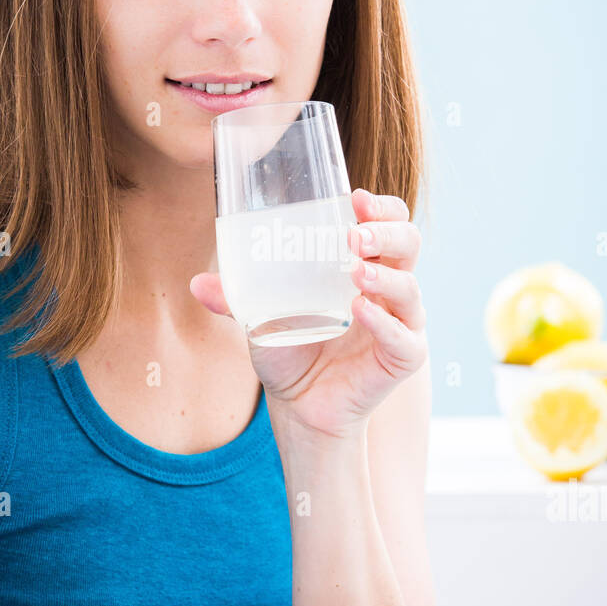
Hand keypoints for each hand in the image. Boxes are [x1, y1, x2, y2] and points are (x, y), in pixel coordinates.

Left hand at [189, 188, 426, 439]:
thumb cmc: (290, 352)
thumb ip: (236, 298)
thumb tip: (196, 283)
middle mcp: (389, 289)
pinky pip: (404, 338)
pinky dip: (383, 322)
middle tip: (353, 234)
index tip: (354, 198)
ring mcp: (401, 323)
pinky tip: (359, 311)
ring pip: (410, 287)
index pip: (389, 223)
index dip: (381, 206)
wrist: (300, 407)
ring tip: (354, 270)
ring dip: (384, 274)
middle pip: (408, 243)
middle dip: (385, 230)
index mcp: (365, 265)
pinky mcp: (404, 358)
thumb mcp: (260, 318)